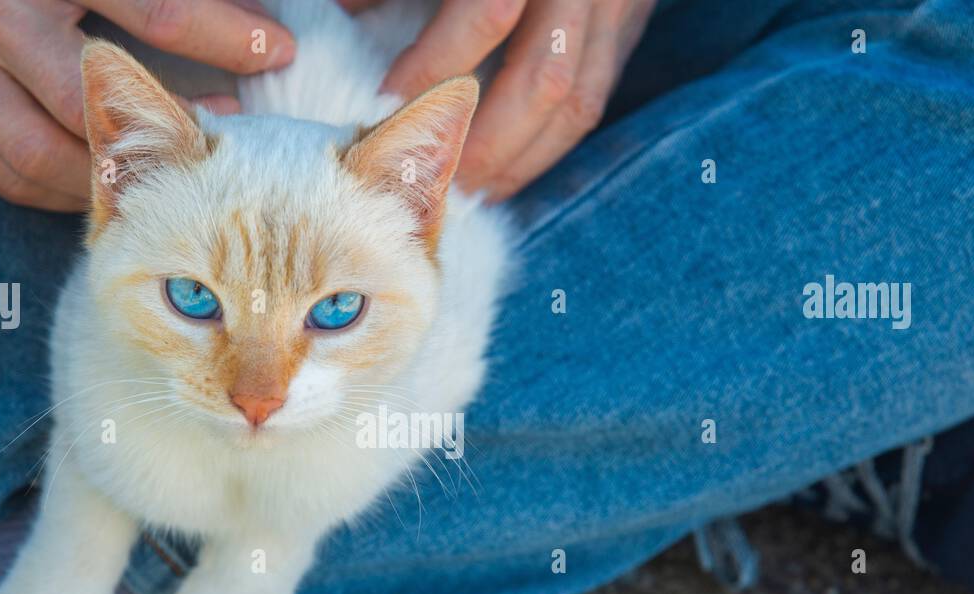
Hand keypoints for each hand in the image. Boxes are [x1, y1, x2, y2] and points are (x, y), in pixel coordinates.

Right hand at [0, 0, 294, 210]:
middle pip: (90, 105)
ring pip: (46, 158)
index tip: (276, 52)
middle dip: (164, 136)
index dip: (218, 36)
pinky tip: (101, 195)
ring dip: (112, 180)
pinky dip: (60, 192)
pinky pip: (7, 176)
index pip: (147, 8)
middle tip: (221, 148)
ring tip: (169, 185)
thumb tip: (240, 16)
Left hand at [343, 0, 654, 200]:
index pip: (486, 15)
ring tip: (471, 194)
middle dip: (484, 142)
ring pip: (578, 101)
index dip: (434, 68)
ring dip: (522, 159)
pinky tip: (508, 171)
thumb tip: (345, 11)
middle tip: (433, 179)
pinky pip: (595, 97)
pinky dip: (550, 143)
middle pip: (542, 78)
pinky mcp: (628, 22)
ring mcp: (616, 4)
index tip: (387, 106)